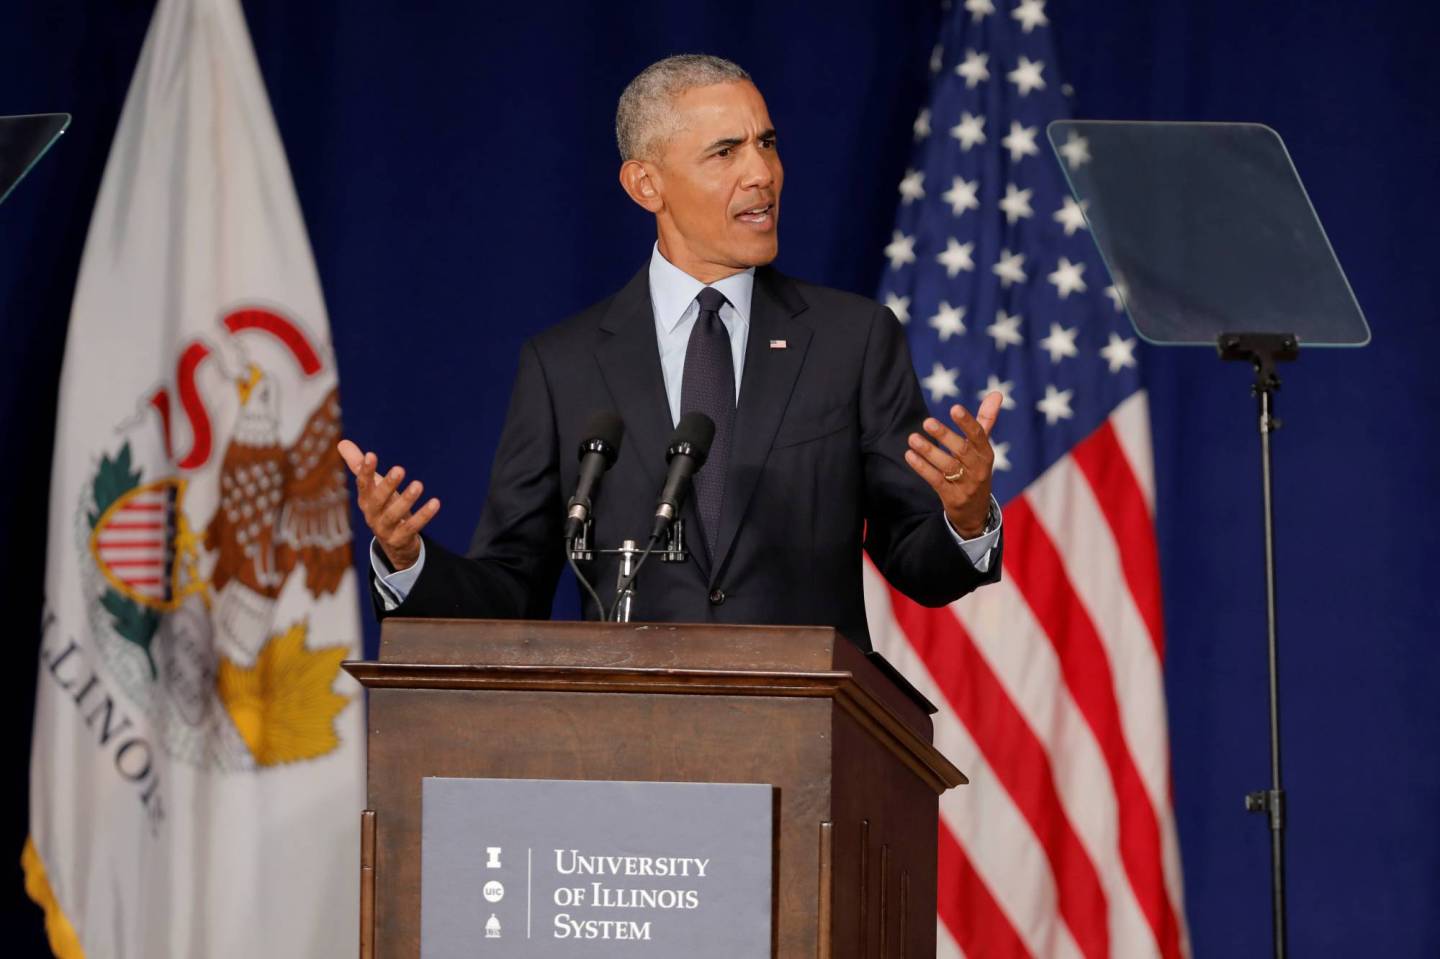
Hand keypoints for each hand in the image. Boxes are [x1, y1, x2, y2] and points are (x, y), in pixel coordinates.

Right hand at [336, 439, 441, 570]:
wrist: (394, 543)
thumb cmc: (384, 507)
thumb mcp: (373, 488)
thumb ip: (359, 466)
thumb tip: (342, 442)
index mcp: (365, 500)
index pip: (363, 484)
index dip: (365, 470)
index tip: (371, 455)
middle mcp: (372, 515)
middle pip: (378, 500)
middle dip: (388, 485)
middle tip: (400, 469)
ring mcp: (385, 529)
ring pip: (394, 515)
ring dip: (406, 500)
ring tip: (418, 484)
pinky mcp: (400, 540)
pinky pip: (412, 528)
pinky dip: (423, 515)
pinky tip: (435, 502)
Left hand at [903, 392, 1002, 538]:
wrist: (975, 512)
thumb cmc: (976, 471)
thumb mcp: (982, 449)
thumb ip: (986, 421)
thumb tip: (996, 393)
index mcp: (986, 454)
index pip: (979, 436)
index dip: (967, 422)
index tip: (954, 408)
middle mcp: (978, 470)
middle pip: (962, 450)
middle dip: (945, 436)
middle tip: (927, 422)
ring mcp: (966, 485)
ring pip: (947, 466)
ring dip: (929, 451)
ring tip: (912, 438)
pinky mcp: (952, 497)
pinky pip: (936, 481)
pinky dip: (922, 468)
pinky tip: (910, 455)